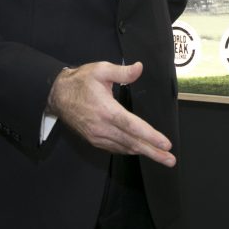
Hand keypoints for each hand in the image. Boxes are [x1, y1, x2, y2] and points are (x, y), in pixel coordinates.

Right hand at [47, 61, 174, 165]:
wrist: (57, 95)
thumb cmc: (81, 81)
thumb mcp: (101, 70)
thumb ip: (122, 71)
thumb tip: (139, 68)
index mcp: (106, 110)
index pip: (132, 127)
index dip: (150, 136)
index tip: (166, 144)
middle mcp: (102, 127)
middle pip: (132, 142)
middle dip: (153, 152)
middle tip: (170, 160)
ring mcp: (97, 136)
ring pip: (125, 148)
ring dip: (144, 153)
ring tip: (161, 157)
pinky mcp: (94, 139)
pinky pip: (115, 148)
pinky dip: (129, 150)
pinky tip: (140, 150)